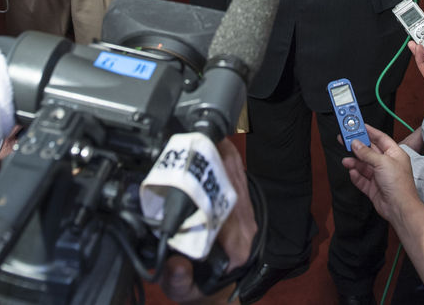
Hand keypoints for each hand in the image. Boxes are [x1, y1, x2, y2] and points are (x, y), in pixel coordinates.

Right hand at [158, 139, 257, 302]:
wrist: (218, 289)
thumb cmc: (200, 286)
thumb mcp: (184, 290)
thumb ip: (178, 281)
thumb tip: (175, 266)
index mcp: (233, 247)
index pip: (222, 207)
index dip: (208, 183)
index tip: (189, 164)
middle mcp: (245, 228)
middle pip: (232, 184)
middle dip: (213, 160)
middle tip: (191, 138)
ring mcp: (248, 216)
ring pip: (238, 176)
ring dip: (221, 154)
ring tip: (202, 133)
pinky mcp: (246, 207)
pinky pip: (241, 177)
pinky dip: (229, 158)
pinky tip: (217, 143)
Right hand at [341, 124, 422, 230]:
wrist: (399, 208)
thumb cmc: (399, 185)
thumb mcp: (382, 162)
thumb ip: (367, 153)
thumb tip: (356, 144)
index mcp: (394, 154)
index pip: (380, 138)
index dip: (369, 131)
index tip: (358, 125)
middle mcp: (387, 164)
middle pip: (369, 151)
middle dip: (357, 146)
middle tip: (345, 139)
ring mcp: (380, 176)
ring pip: (364, 165)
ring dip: (355, 162)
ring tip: (346, 160)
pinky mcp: (374, 187)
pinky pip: (362, 179)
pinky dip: (356, 175)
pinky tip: (352, 172)